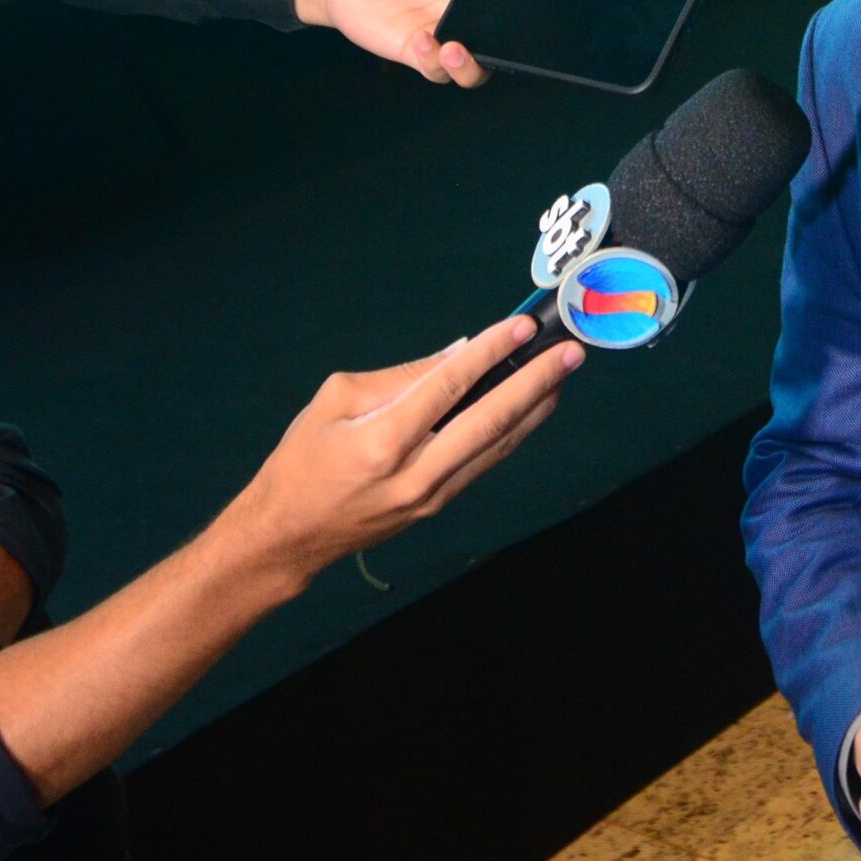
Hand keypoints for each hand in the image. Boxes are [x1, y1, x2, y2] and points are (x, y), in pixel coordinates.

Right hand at [216, 314, 580, 583]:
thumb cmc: (303, 458)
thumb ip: (402, 377)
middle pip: (491, 419)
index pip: (449, 385)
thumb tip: (460, 354)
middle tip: (571, 351)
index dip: (490, 352)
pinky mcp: (439, 505)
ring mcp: (433, 495)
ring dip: (536, 406)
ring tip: (564, 373)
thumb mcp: (336, 400)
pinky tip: (534, 407)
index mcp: (383, 441)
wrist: (289, 534)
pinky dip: (513, 430)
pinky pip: (485, 461)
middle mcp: (416, 472)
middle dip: (536, 381)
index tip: (523, 326)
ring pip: (498, 444)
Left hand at [294, 0, 529, 85]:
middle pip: (506, 41)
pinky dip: (433, 60)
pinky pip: (437, 70)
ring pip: (475, 69)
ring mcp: (447, 34)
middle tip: (503, 38)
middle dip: (511, 50)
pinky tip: (421, 38)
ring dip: (469, 67)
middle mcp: (470, 11)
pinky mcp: (421, 54)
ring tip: (454, 49)